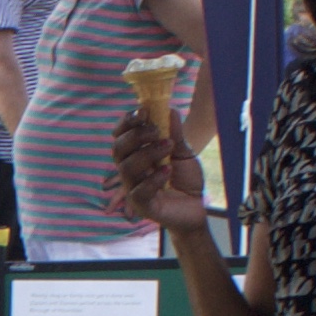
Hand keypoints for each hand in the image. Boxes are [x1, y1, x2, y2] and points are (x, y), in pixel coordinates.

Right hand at [106, 107, 211, 232]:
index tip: (143, 112)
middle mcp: (131, 170)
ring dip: (147, 154)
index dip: (127, 122)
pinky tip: (168, 171)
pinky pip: (137, 191)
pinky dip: (153, 179)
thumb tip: (170, 110)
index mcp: (137, 154)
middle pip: (117, 149)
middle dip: (136, 136)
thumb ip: (175, 134)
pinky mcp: (141, 205)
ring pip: (126, 168)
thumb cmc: (186, 179)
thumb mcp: (183, 152)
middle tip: (157, 132)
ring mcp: (133, 188)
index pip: (121, 135)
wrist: (198, 206)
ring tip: (168, 148)